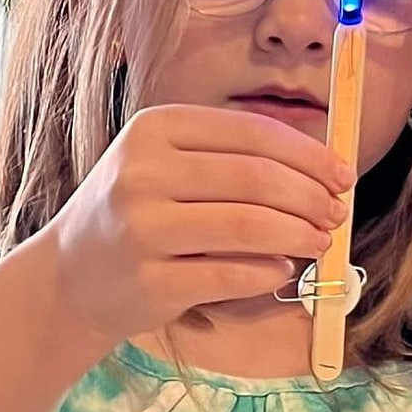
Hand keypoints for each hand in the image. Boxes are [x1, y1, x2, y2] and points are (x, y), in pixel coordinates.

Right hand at [42, 103, 354, 342]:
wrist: (69, 277)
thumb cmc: (134, 215)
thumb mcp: (165, 166)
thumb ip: (230, 160)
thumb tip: (323, 173)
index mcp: (152, 130)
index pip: (251, 133)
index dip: (308, 155)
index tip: (342, 175)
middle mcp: (141, 173)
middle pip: (255, 178)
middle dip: (310, 196)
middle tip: (337, 214)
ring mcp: (142, 229)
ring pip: (248, 225)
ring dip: (298, 234)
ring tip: (321, 242)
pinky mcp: (150, 282)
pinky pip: (229, 273)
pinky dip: (268, 272)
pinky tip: (283, 270)